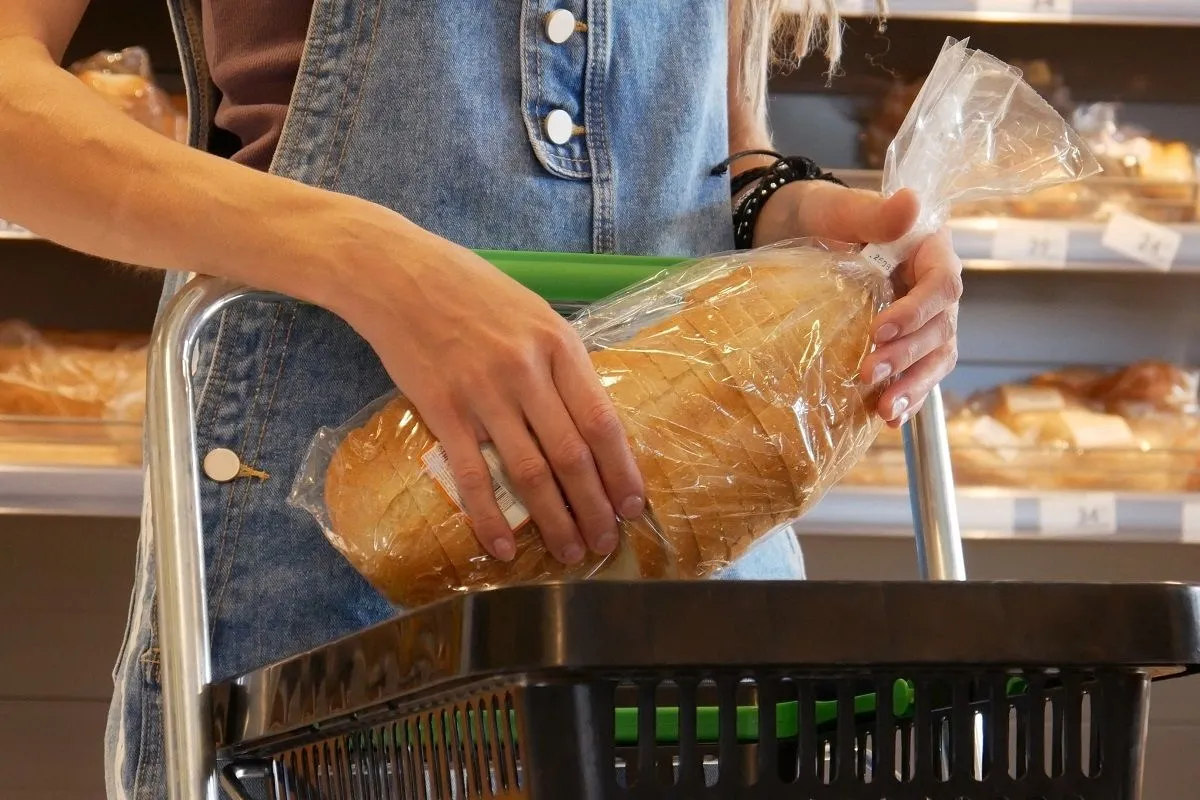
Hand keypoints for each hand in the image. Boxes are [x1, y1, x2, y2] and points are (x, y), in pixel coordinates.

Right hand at [337, 221, 644, 564]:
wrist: (398, 273)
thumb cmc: (470, 290)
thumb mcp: (532, 313)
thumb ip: (561, 364)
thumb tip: (589, 421)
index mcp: (558, 344)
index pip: (602, 421)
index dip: (620, 471)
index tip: (632, 506)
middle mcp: (527, 371)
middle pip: (572, 455)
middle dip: (594, 508)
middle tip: (605, 543)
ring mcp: (483, 392)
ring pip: (529, 472)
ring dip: (554, 520)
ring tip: (570, 551)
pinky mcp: (442, 409)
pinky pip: (473, 474)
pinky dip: (490, 516)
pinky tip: (502, 547)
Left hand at [754, 181, 962, 426]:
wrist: (788, 229)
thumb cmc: (816, 213)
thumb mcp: (836, 208)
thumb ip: (873, 214)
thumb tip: (912, 203)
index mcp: (928, 251)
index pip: (942, 284)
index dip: (917, 311)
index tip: (880, 329)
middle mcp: (931, 288)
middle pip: (941, 328)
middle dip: (907, 355)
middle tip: (867, 372)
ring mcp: (918, 319)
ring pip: (935, 357)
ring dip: (913, 385)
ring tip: (885, 408)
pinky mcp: (899, 342)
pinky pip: (915, 373)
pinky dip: (907, 396)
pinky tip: (889, 418)